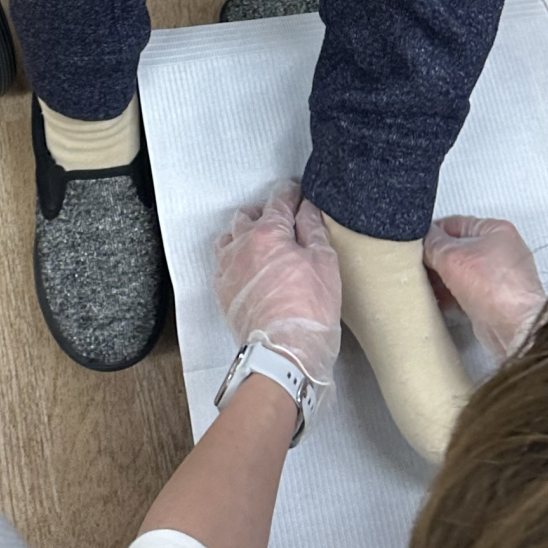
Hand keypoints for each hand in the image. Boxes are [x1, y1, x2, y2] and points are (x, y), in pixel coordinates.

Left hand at [214, 182, 341, 387]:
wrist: (283, 353)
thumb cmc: (309, 310)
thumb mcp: (324, 263)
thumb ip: (314, 229)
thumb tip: (307, 208)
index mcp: (269, 233)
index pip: (279, 200)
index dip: (291, 194)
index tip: (298, 194)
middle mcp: (242, 245)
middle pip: (248, 215)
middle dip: (265, 214)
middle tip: (282, 224)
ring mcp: (228, 268)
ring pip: (230, 237)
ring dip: (244, 235)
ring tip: (261, 245)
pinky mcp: (222, 291)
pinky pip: (222, 263)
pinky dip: (234, 259)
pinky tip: (248, 269)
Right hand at [423, 215, 543, 362]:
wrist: (512, 328)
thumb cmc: (496, 288)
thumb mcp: (452, 256)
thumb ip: (433, 243)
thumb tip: (424, 239)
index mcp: (496, 230)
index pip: (457, 223)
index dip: (434, 232)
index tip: (418, 242)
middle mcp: (502, 252)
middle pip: (459, 249)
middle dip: (438, 259)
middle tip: (419, 266)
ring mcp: (500, 278)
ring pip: (462, 273)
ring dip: (443, 280)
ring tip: (425, 285)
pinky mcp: (495, 302)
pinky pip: (468, 293)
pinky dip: (452, 296)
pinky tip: (438, 301)